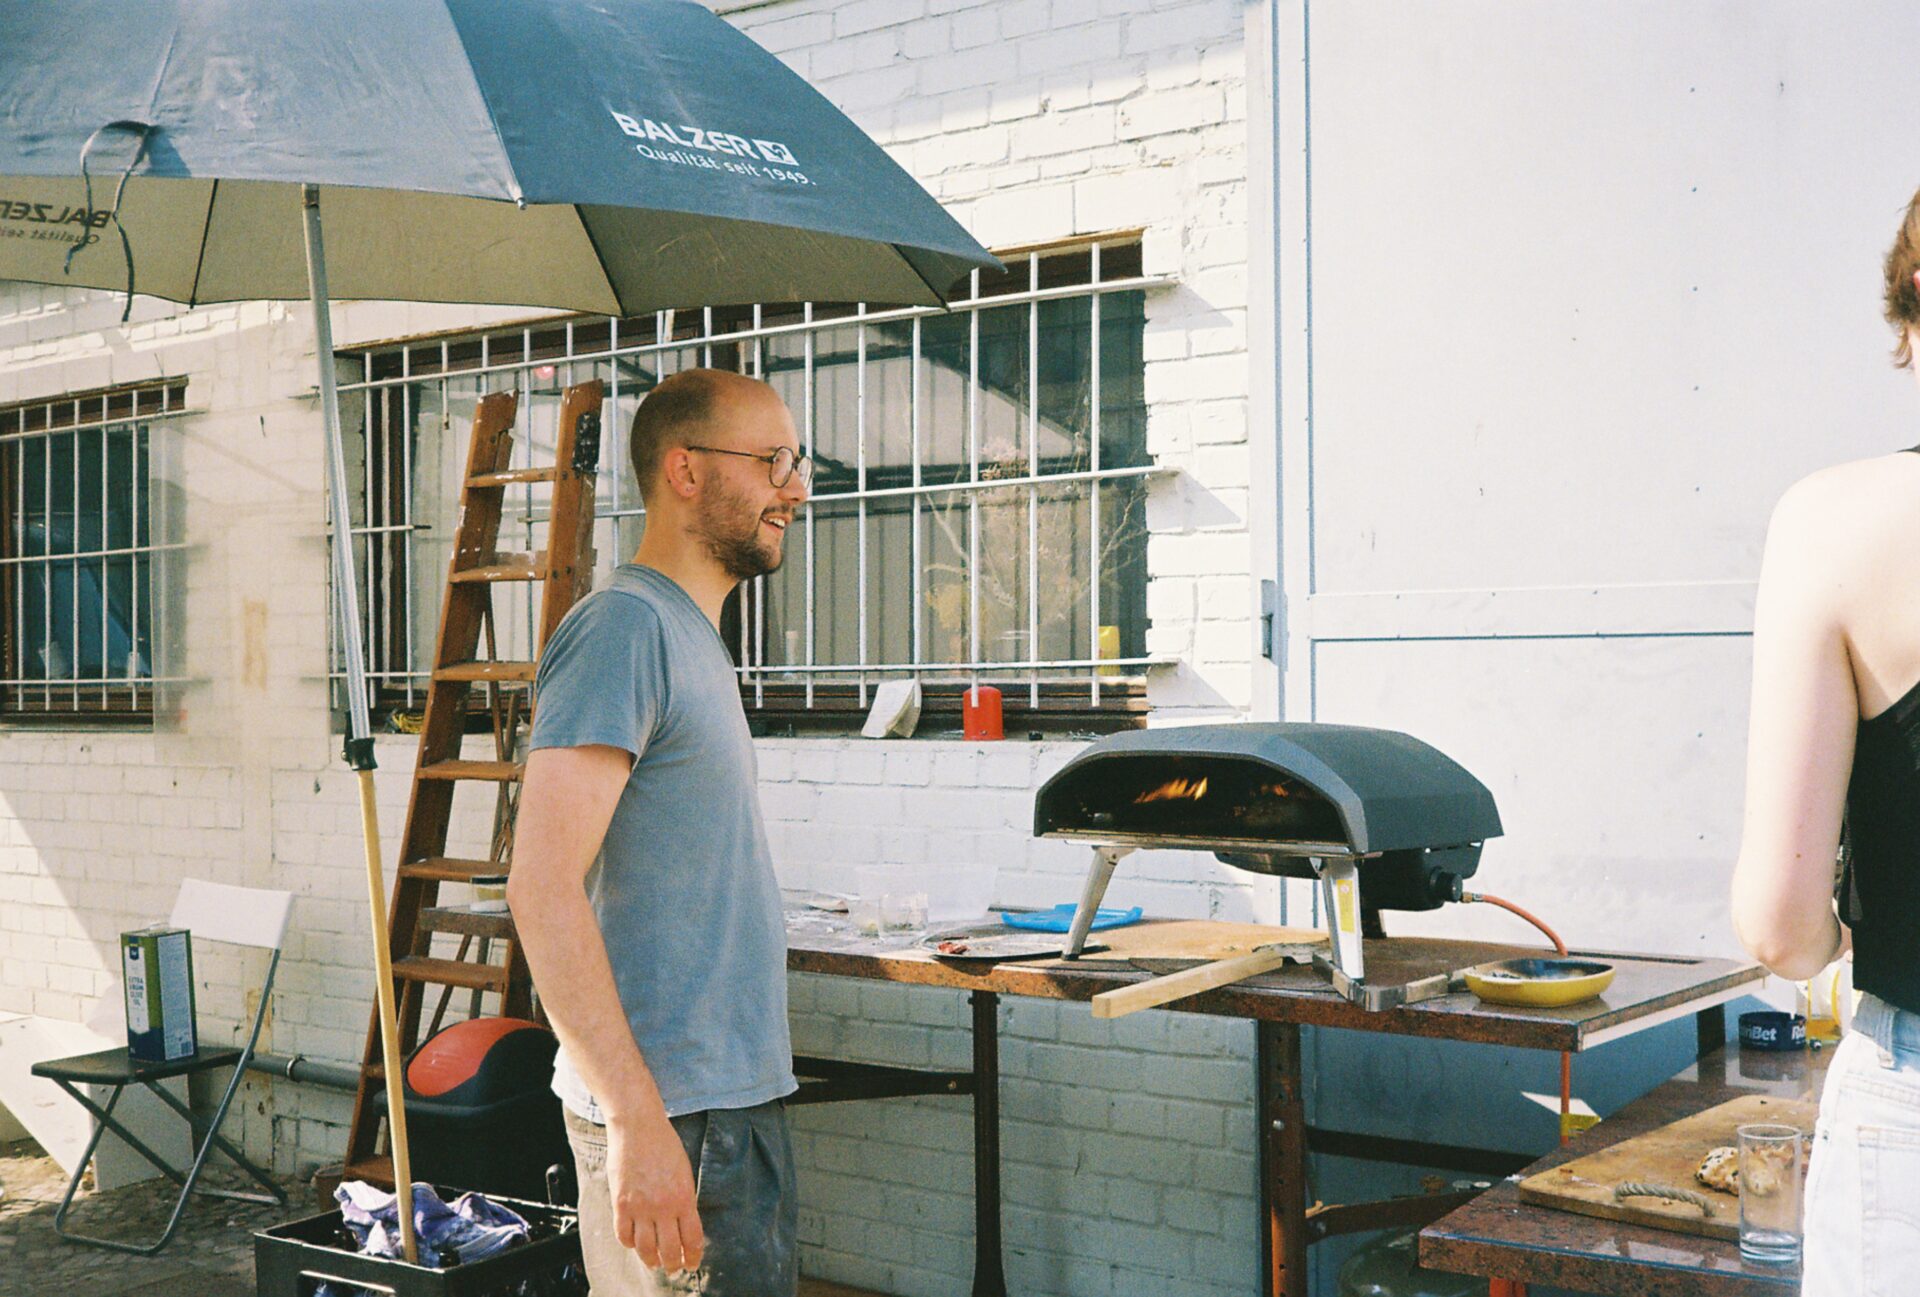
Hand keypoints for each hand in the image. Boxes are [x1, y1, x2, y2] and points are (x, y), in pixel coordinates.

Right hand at [606, 1110, 704, 1272]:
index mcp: (684, 1198)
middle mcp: (663, 1207)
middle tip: (674, 1268)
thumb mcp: (684, 1173)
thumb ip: (683, 1200)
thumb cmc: (664, 1145)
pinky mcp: (620, 1203)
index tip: (693, 1263)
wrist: (638, 1126)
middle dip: (674, 1264)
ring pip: (645, 1249)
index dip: (693, 1256)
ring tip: (654, 1263)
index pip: (692, 1239)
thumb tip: (683, 1226)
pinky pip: (623, 1235)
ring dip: (651, 1261)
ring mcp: (640, 1207)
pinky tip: (634, 1243)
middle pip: (670, 1250)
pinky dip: (630, 1244)